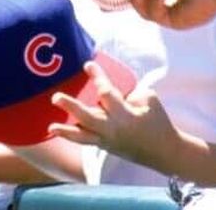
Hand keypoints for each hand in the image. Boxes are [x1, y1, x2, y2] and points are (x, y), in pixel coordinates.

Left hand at [49, 61, 178, 171]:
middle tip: (55, 97)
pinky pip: (85, 141)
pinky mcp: (104, 146)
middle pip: (89, 118)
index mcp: (126, 116)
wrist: (164, 151)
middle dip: (72, 107)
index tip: (88, 64)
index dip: (97, 77)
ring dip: (66, 131)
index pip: (107, 93)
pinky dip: (71, 135)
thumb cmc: (157, 121)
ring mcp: (107, 140)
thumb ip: (130, 93)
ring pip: (83, 136)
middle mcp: (113, 129)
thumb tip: (112, 88)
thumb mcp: (149, 100)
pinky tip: (54, 130)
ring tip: (51, 127)